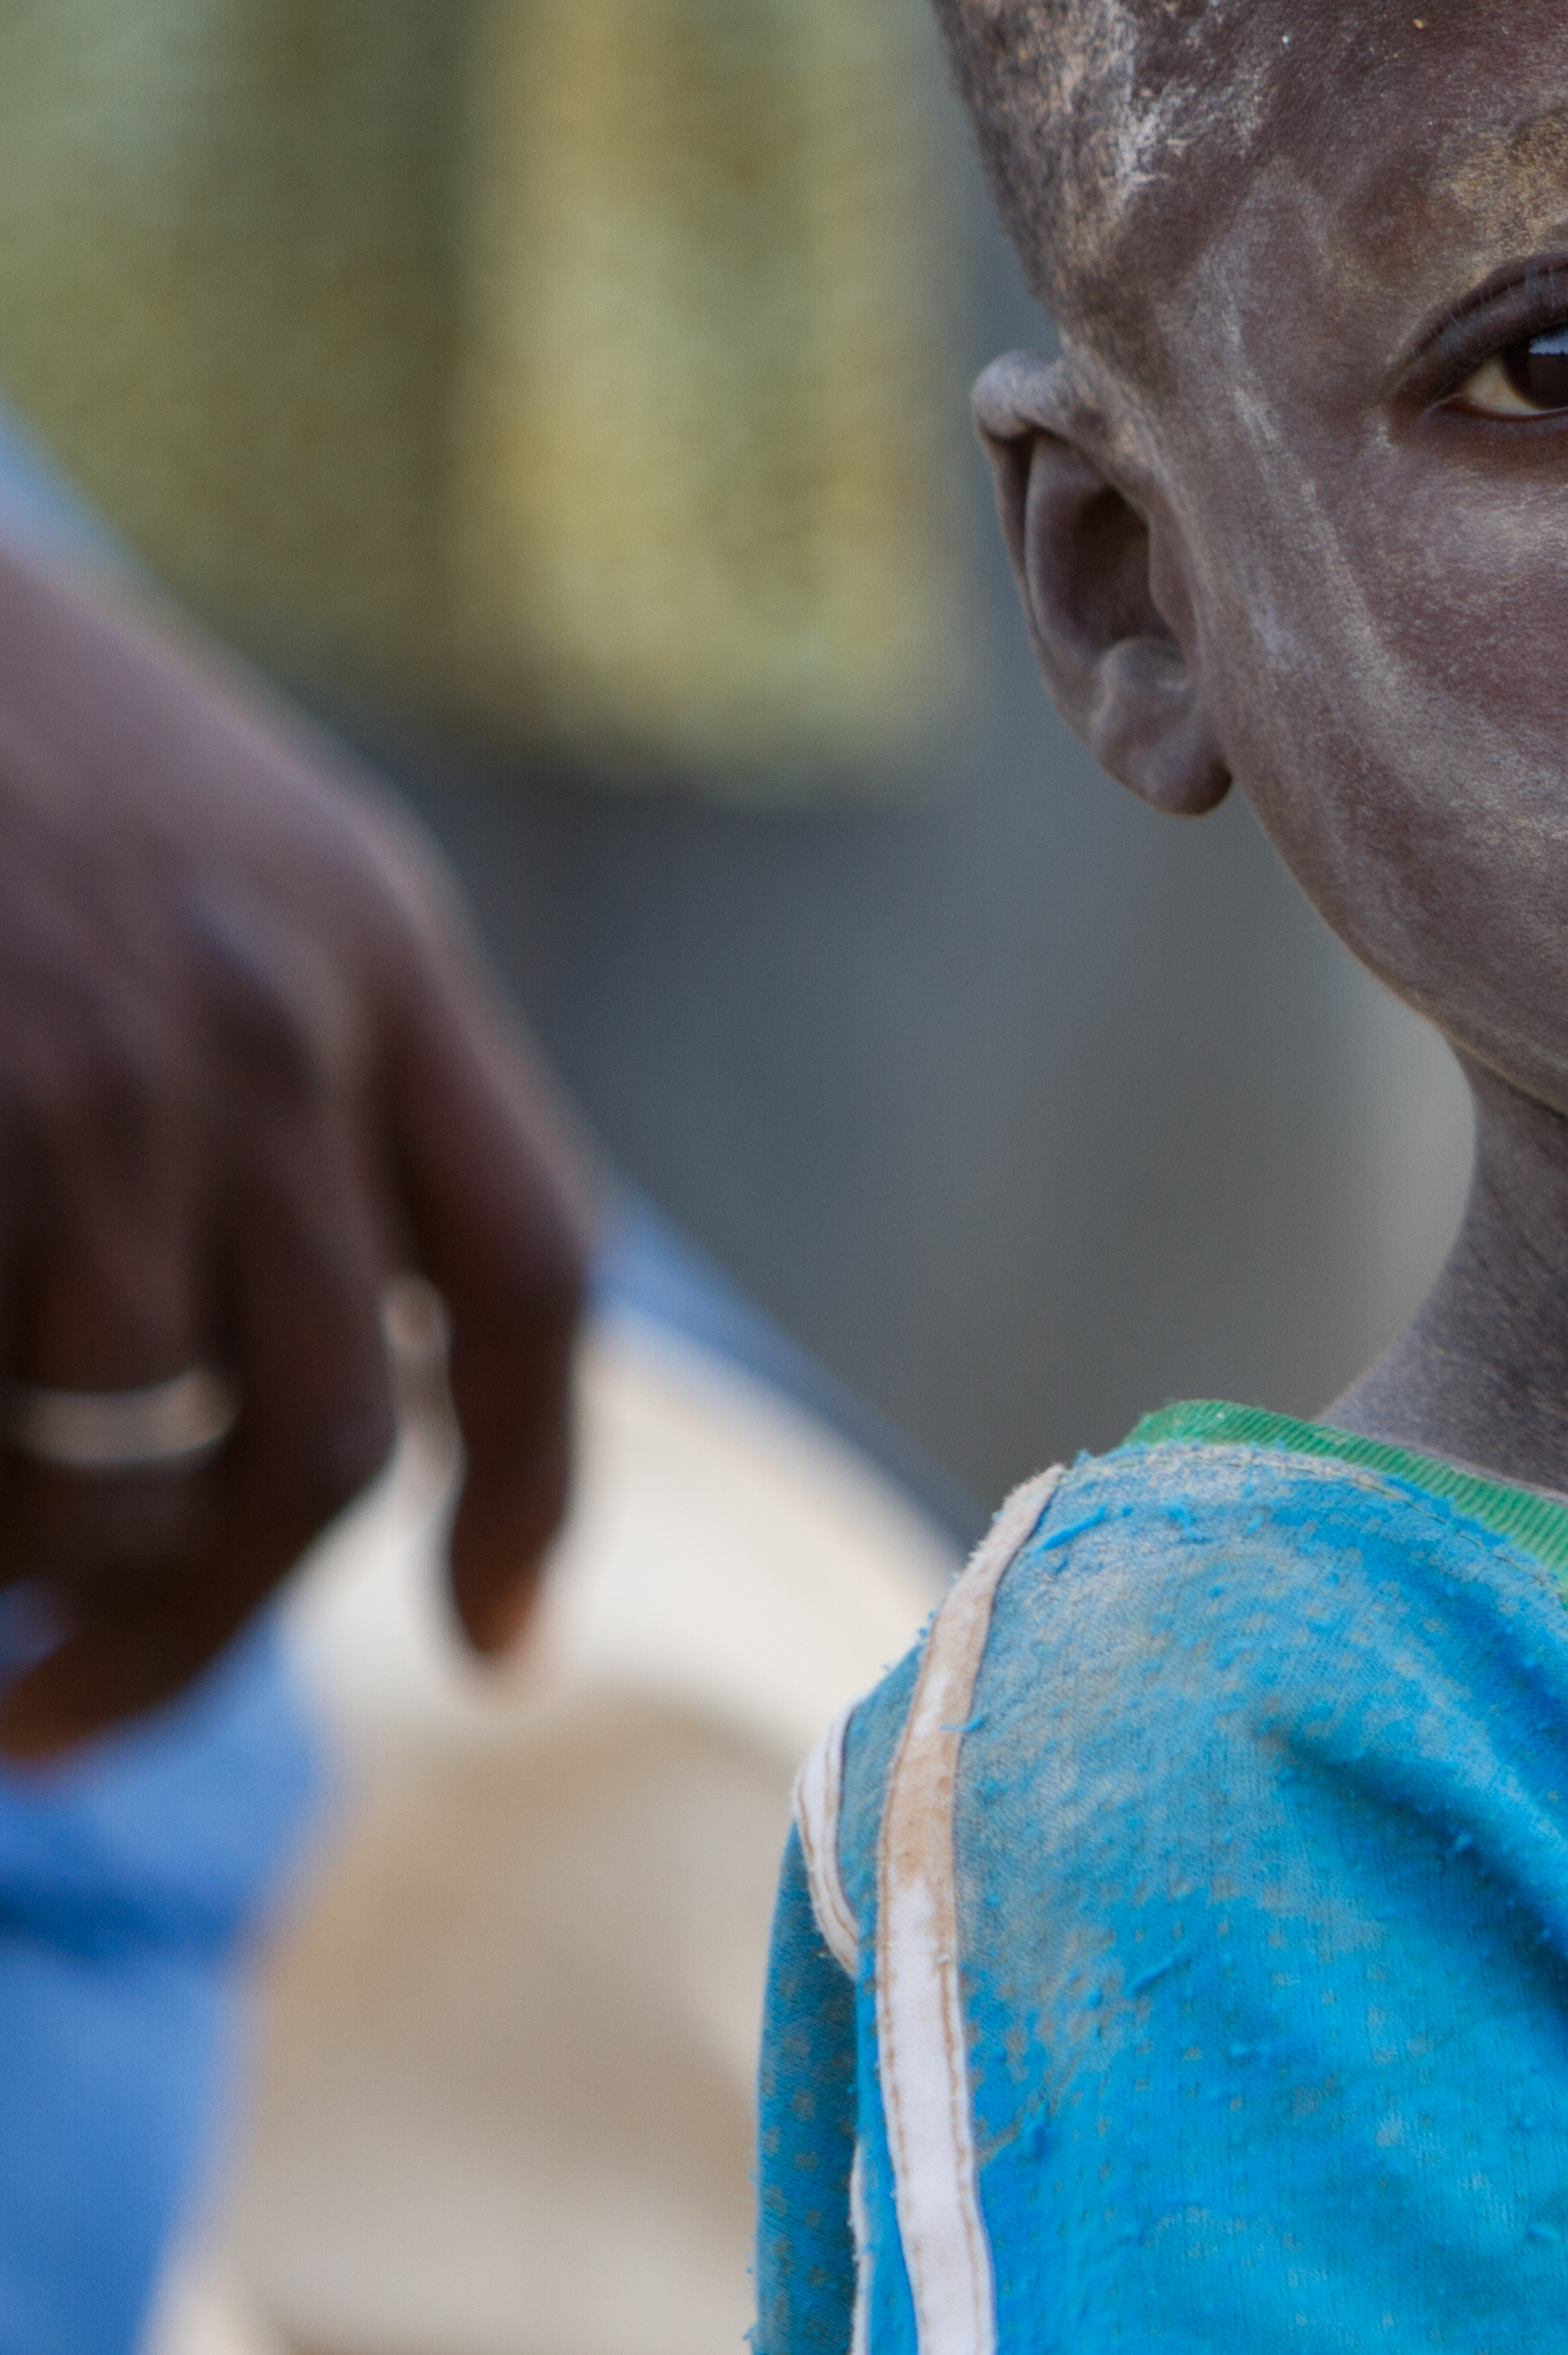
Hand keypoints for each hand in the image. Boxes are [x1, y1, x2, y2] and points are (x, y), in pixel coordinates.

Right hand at [0, 539, 590, 1754]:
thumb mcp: (205, 844)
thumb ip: (298, 1053)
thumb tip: (326, 1352)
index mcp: (372, 945)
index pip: (530, 1266)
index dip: (533, 1478)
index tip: (499, 1644)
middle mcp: (267, 1020)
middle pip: (325, 1435)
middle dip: (214, 1626)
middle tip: (82, 1709)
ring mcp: (88, 1079)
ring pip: (123, 1463)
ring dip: (41, 1575)